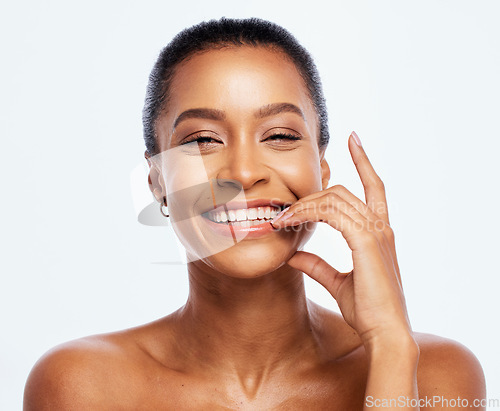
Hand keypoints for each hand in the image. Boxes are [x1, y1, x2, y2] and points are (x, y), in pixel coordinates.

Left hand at [272, 132, 412, 348]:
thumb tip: (293, 254)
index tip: (353, 140)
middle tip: (283, 210)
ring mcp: (376, 233)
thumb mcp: (336, 282)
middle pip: (341, 192)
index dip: (364, 162)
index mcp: (378, 233)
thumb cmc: (367, 310)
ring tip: (280, 219)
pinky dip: (308, 213)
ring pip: (334, 199)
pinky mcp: (366, 242)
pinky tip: (290, 222)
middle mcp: (380, 227)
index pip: (373, 187)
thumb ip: (317, 265)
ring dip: (303, 205)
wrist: (384, 334)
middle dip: (310, 195)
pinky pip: (333, 214)